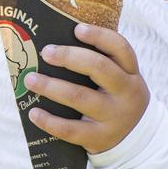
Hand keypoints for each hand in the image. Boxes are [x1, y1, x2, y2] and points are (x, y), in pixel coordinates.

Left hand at [24, 23, 149, 154]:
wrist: (137, 140)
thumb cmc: (118, 98)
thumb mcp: (122, 80)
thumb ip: (101, 64)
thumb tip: (58, 45)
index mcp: (131, 73)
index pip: (120, 48)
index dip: (99, 36)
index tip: (77, 29)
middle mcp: (126, 93)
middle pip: (99, 68)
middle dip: (69, 57)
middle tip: (46, 52)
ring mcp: (114, 117)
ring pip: (80, 97)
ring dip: (51, 87)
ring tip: (30, 79)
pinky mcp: (99, 138)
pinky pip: (71, 129)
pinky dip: (49, 121)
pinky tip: (33, 113)